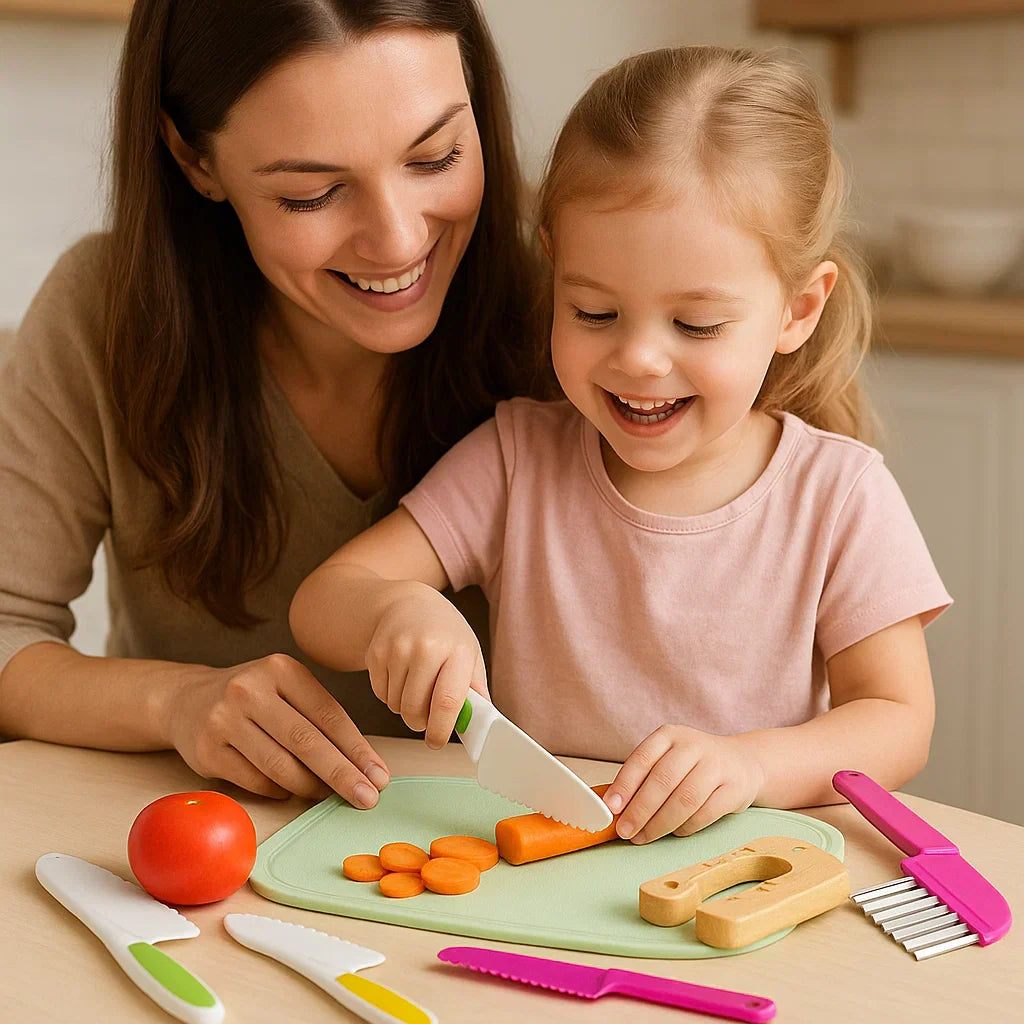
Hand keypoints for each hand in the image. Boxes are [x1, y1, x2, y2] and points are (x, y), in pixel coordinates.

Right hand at [165, 654, 390, 806]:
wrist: (186, 700)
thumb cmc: (254, 698)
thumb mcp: (286, 689)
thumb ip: (319, 717)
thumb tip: (363, 764)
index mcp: (281, 669)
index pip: (329, 715)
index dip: (357, 749)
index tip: (379, 775)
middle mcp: (250, 690)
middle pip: (307, 742)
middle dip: (343, 775)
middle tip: (367, 798)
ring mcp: (224, 720)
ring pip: (281, 766)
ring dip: (312, 787)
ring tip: (328, 796)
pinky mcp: (208, 751)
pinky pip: (256, 781)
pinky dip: (280, 791)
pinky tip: (291, 791)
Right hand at [365, 583, 487, 748]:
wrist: (409, 603)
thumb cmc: (444, 632)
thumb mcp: (469, 654)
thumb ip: (476, 691)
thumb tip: (482, 726)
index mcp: (457, 650)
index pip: (446, 701)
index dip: (440, 729)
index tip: (437, 742)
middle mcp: (426, 648)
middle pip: (415, 710)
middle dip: (420, 723)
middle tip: (427, 715)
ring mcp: (397, 649)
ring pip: (396, 706)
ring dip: (405, 708)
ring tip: (416, 687)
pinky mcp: (375, 653)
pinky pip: (380, 695)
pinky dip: (390, 695)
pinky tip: (401, 676)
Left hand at [603, 726, 764, 842]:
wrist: (742, 763)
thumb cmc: (693, 765)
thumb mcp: (667, 759)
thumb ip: (643, 778)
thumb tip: (614, 808)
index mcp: (670, 735)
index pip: (642, 758)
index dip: (624, 784)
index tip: (610, 807)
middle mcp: (693, 746)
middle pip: (662, 781)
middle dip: (639, 810)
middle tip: (625, 831)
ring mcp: (716, 765)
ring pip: (684, 799)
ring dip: (659, 823)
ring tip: (644, 837)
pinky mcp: (734, 788)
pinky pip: (705, 813)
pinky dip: (685, 827)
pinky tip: (673, 832)